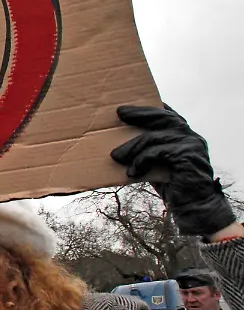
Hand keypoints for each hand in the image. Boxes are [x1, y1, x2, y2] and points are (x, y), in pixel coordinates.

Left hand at [112, 105, 236, 236]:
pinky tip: (131, 172)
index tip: (131, 103)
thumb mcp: (156, 163)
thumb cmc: (172, 184)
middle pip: (163, 118)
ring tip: (115, 156)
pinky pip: (158, 153)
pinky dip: (142, 160)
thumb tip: (118, 144)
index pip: (167, 114)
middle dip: (140, 114)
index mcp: (185, 135)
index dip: (149, 107)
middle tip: (120, 113)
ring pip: (155, 137)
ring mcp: (192, 145)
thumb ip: (147, 150)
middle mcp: (191, 136)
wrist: (194, 206)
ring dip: (132, 146)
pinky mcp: (187, 157)